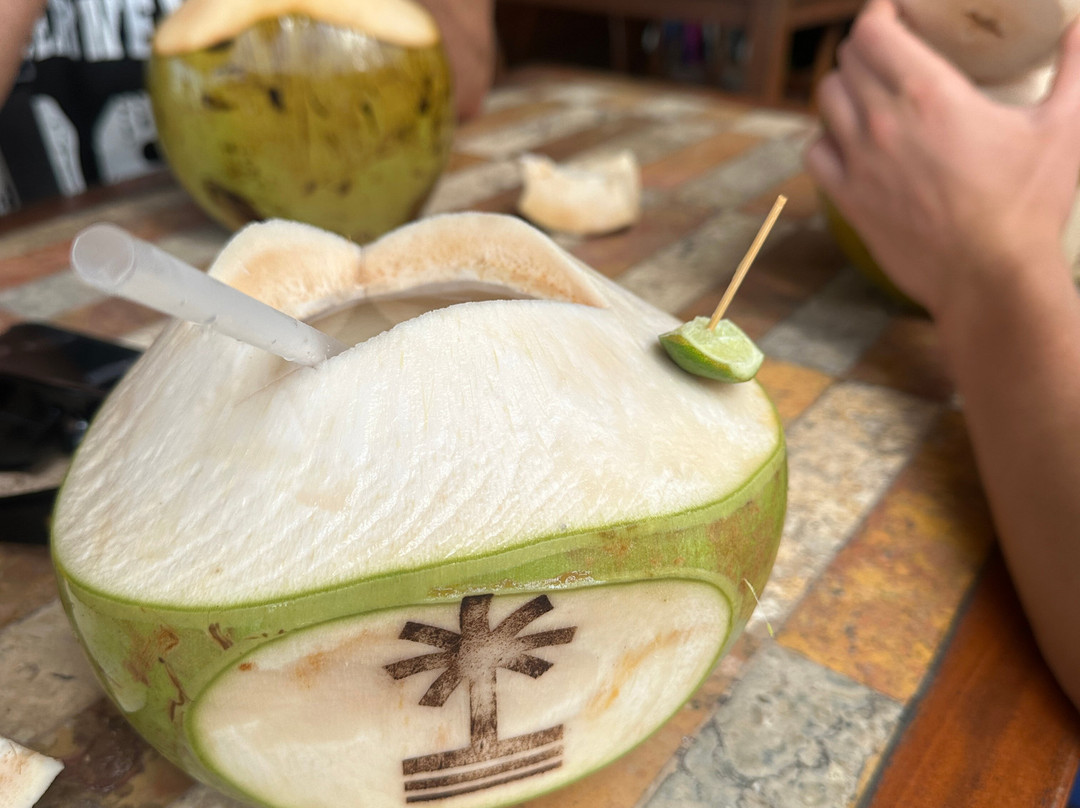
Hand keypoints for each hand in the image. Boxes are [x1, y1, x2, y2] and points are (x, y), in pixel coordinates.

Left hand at [805, 0, 1079, 318]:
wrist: (988, 278)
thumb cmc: (1026, 206)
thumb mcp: (1064, 127)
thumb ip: (1076, 68)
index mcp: (928, 94)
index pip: (872, 31)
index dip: (876, 12)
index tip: (892, 11)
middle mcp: (882, 122)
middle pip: (846, 61)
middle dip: (865, 46)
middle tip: (888, 48)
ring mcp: (858, 163)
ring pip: (825, 100)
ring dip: (844, 87)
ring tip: (868, 90)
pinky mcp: (847, 199)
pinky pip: (814, 151)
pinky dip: (826, 137)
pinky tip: (848, 139)